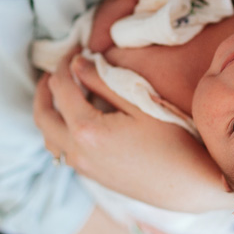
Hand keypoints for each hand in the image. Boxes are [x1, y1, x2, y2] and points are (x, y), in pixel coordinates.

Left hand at [33, 52, 233, 212]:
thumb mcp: (140, 103)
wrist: (190, 184)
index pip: (62, 88)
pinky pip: (62, 150)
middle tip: (56, 70)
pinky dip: (59, 129)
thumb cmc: (173, 140)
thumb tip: (79, 63)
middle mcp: (77, 152)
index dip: (64, 65)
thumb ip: (104, 81)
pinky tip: (77, 118)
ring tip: (61, 92)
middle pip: (43, 115)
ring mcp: (83, 167)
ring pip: (48, 136)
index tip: (75, 50)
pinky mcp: (92, 176)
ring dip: (49, 111)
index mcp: (88, 130)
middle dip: (45, 89)